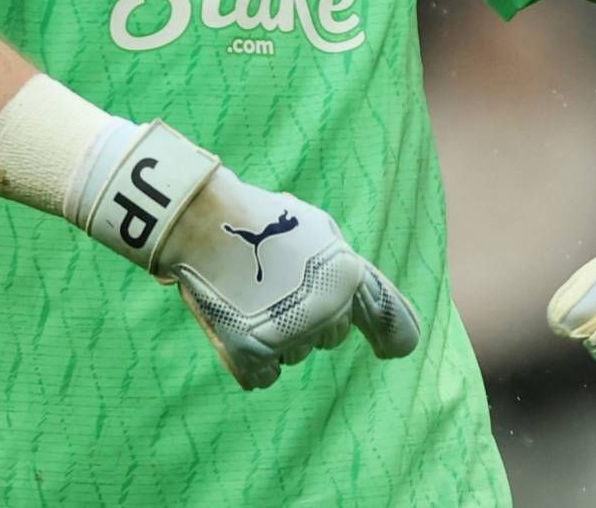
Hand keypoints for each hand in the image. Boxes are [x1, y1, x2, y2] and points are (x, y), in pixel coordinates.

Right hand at [83, 121, 420, 389]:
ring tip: (251, 295)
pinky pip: (265, 377)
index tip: (390, 350)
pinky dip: (252, 360)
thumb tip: (362, 301)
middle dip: (310, 318)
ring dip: (278, 334)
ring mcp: (290, 336)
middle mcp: (327, 311)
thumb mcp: (317, 229)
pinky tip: (238, 326)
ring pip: (295, 355)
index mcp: (349, 278)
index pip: (393, 326)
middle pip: (330, 338)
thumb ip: (344, 268)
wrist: (202, 221)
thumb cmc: (261, 218)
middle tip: (277, 286)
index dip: (393, 338)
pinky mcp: (252, 356)